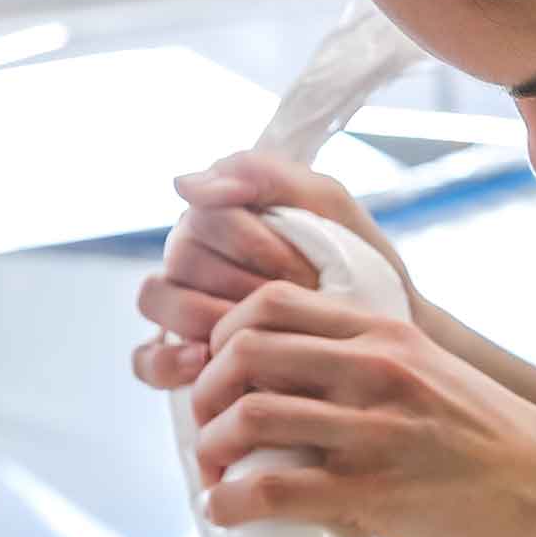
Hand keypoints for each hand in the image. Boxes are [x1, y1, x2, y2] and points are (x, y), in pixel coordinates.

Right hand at [132, 151, 417, 391]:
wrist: (389, 327)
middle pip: (182, 256)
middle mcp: (192, 257)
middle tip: (293, 310)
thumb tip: (182, 184)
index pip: (205, 215)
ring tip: (258, 333)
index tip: (305, 270)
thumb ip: (261, 175)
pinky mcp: (182, 360)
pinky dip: (168, 361)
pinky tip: (206, 361)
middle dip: (244, 284)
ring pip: (157, 297)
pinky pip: (146, 360)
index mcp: (219, 215)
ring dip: (209, 315)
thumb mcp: (325, 203)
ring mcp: (182, 307)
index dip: (254, 244)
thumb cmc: (357, 261)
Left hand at [189, 281, 535, 536]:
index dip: (222, 334)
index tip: (219, 370)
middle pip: (244, 351)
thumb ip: (376, 365)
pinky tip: (226, 511)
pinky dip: (231, 502)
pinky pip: (274, 490)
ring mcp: (375, 430)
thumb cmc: (498, 444)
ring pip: (250, 418)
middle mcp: (376, 369)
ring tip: (216, 471)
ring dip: (212, 447)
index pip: (270, 301)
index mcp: (388, 332)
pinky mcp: (374, 493)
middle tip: (208, 425)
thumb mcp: (435, 373)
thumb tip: (305, 381)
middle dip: (206, 390)